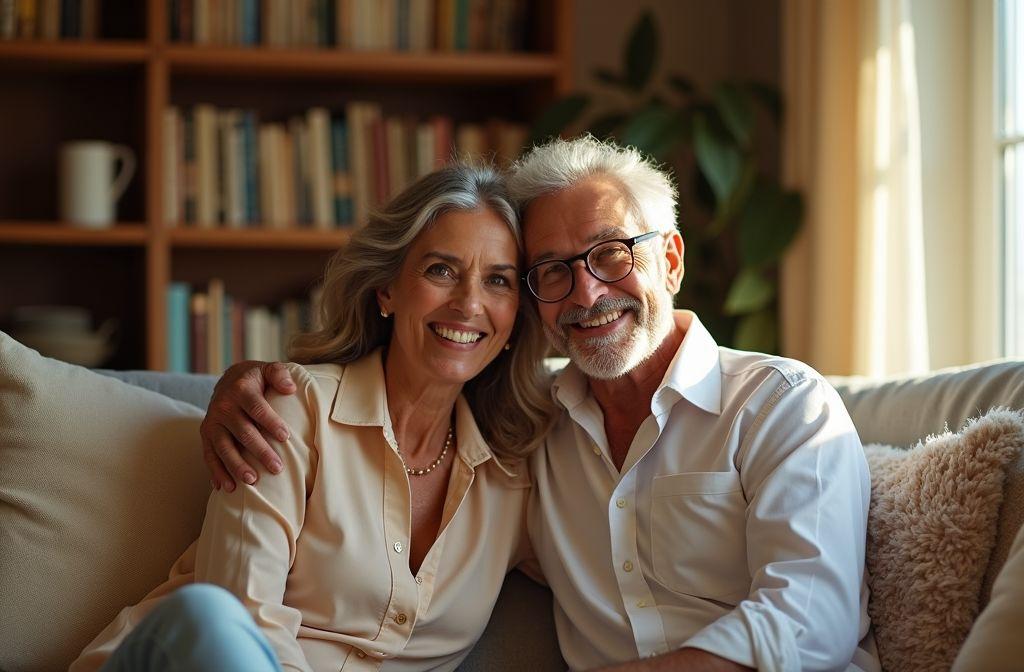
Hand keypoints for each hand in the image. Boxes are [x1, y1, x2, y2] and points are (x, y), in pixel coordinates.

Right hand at [200, 361, 296, 490]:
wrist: (229, 379)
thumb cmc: (257, 379)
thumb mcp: (268, 370)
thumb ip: (279, 374)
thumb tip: (290, 388)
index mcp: (241, 389)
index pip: (257, 408)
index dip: (270, 422)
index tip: (286, 437)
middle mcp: (223, 406)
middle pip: (243, 432)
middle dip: (260, 451)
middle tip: (276, 468)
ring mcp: (212, 422)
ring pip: (224, 447)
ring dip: (236, 465)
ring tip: (252, 481)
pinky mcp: (206, 434)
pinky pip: (209, 455)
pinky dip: (216, 472)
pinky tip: (225, 488)